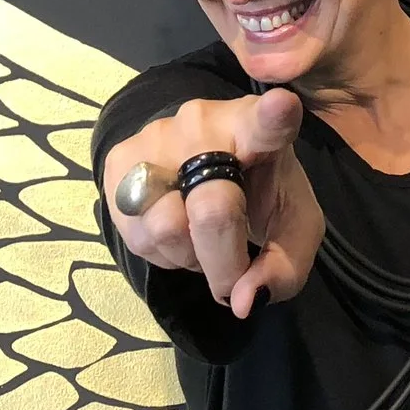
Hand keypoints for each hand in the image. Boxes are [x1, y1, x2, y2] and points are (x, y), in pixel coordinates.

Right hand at [102, 90, 323, 317]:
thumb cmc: (259, 193)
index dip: (274, 116)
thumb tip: (242, 302)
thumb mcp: (291, 232)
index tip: (283, 106)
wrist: (203, 166)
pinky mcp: (118, 161)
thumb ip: (284, 270)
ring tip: (202, 235)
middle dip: (225, 261)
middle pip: (211, 208)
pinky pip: (138, 233)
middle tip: (235, 275)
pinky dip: (162, 252)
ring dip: (191, 255)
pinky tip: (175, 228)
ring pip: (168, 227)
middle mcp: (202, 122)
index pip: (266, 121)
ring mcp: (154, 137)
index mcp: (257, 127)